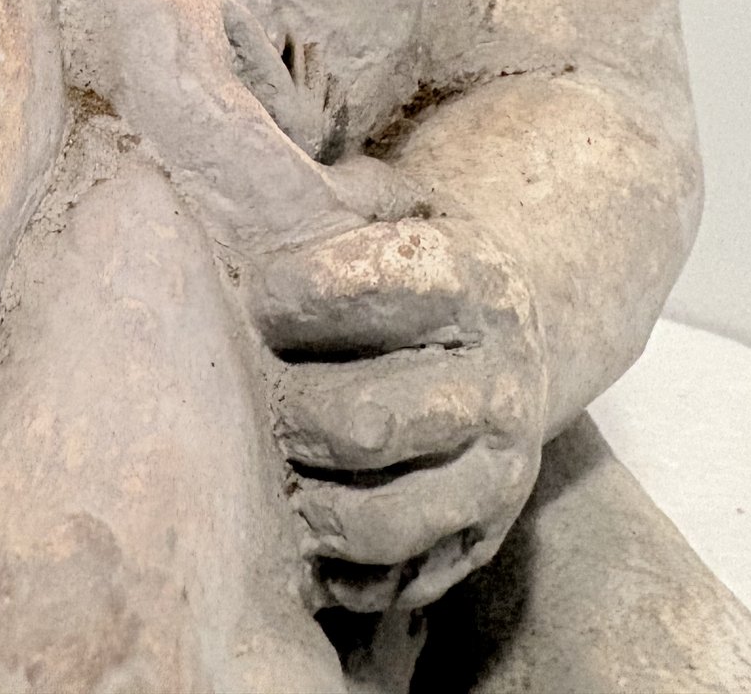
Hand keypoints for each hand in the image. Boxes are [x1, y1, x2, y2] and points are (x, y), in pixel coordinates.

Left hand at [251, 207, 547, 613]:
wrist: (508, 333)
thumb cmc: (412, 259)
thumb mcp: (392, 203)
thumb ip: (336, 191)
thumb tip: (252, 175)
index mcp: (474, 284)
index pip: (392, 286)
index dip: (309, 289)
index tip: (255, 290)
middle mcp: (497, 382)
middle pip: (367, 419)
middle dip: (288, 405)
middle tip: (242, 385)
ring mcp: (494, 468)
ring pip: (383, 516)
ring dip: (307, 494)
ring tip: (266, 460)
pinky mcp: (482, 535)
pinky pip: (401, 575)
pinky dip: (339, 565)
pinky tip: (297, 528)